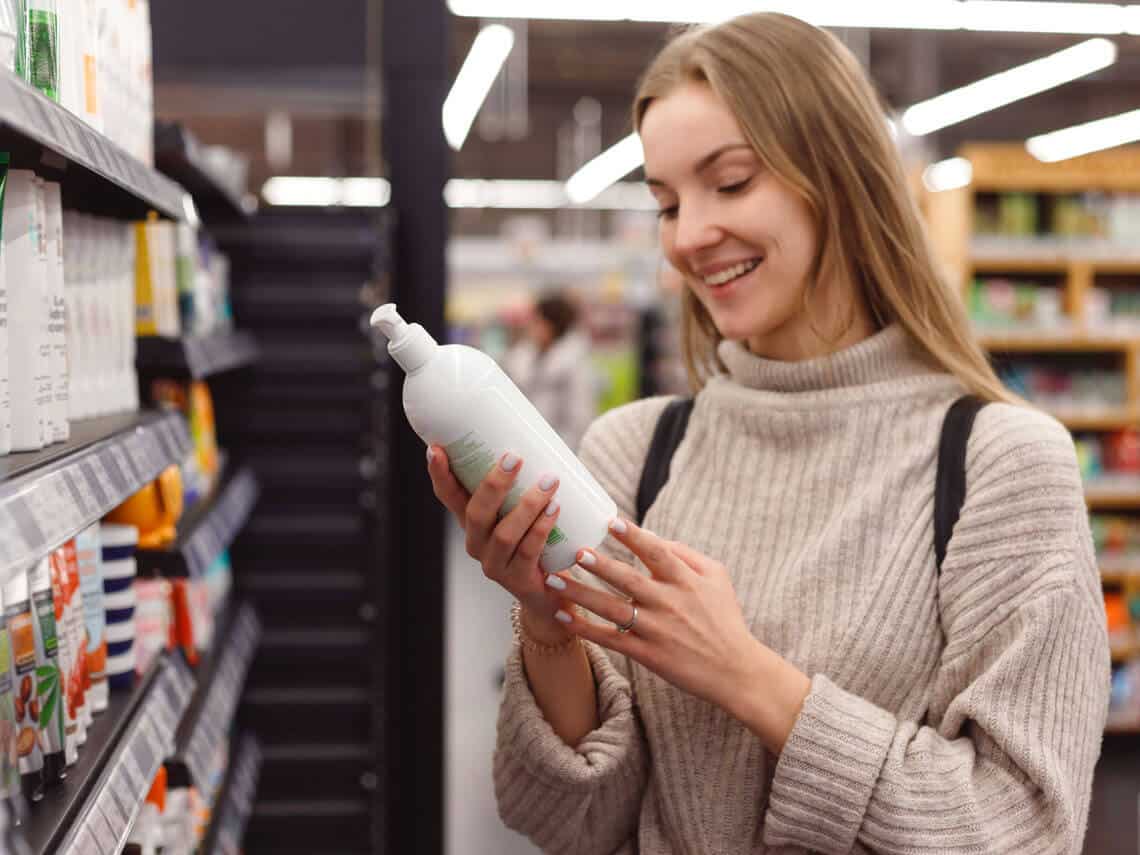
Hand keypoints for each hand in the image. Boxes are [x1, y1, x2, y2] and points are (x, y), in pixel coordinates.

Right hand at [426, 446, 569, 638]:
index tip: (436, 448)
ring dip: (527, 505)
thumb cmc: (535, 539)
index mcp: (471, 522)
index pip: (448, 496)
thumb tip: (539, 437)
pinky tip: (554, 510)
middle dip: (494, 484)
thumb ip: (522, 482)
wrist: (549, 592)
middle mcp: (476, 543)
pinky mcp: (517, 580)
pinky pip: (528, 551)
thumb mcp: (521, 510)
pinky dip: (542, 528)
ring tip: (549, 481)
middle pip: (476, 513)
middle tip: (514, 457)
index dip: (440, 474)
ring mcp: (494, 564)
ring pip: (504, 533)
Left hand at [547, 518, 810, 751]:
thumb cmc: (725, 619)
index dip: (634, 536)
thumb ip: (685, 554)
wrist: (735, 670)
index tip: (610, 522)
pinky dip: (585, 628)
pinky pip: (610, 639)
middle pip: (628, 580)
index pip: (657, 553)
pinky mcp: (647, 654)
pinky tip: (563, 616)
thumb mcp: (716, 577)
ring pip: (611, 609)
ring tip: (552, 580)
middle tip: (574, 551)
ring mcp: (656, 630)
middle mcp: (669, 603)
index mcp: (685, 580)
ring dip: (580, 594)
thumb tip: (652, 537)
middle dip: (600, 565)